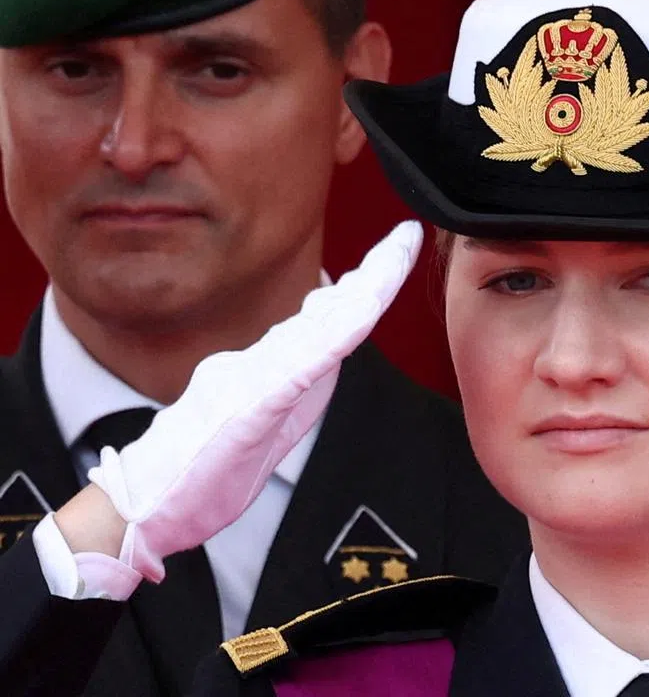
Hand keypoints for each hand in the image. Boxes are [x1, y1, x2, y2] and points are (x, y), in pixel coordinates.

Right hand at [87, 221, 423, 581]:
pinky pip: (296, 370)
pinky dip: (329, 340)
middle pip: (334, 312)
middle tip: (407, 235)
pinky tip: (355, 316)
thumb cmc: (203, 466)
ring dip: (360, 295)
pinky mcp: (247, 410)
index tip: (401, 247)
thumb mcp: (260, 416)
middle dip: (377, 272)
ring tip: (391, 258)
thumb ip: (290, 377)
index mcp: (279, 370)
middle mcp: (268, 364)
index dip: (371, 281)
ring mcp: (255, 382)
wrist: (147, 507)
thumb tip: (322, 342)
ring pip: (321, 330)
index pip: (336, 317)